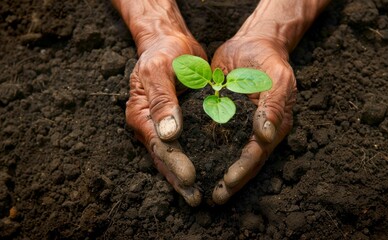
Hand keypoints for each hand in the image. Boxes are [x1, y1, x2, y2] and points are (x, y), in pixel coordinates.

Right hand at [113, 0, 206, 205]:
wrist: (170, 43)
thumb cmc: (164, 52)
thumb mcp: (160, 70)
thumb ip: (162, 101)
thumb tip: (168, 134)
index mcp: (141, 114)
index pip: (158, 145)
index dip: (174, 163)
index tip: (190, 178)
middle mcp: (149, 125)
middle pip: (163, 158)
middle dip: (179, 180)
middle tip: (196, 198)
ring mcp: (162, 126)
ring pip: (172, 157)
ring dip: (184, 177)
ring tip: (199, 195)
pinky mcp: (177, 123)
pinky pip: (184, 146)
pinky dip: (193, 160)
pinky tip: (206, 172)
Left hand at [209, 0, 330, 203]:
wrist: (252, 44)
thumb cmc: (268, 60)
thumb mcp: (276, 78)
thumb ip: (273, 105)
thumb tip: (267, 136)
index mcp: (273, 125)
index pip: (258, 152)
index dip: (244, 168)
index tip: (228, 182)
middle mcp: (256, 131)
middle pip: (244, 161)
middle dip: (231, 180)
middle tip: (216, 198)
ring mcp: (239, 126)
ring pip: (227, 153)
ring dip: (217, 171)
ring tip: (203, 189)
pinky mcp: (222, 117)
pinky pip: (213, 137)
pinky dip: (205, 150)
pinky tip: (192, 161)